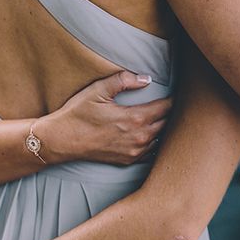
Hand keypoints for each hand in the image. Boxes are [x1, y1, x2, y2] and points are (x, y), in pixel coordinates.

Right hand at [36, 72, 170, 164]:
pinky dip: (154, 141)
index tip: (177, 91)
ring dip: (164, 127)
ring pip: (160, 138)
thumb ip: (124, 81)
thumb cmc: (78, 113)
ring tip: (166, 116)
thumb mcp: (98, 90)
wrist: (61, 141)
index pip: (166, 107)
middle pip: (167, 123)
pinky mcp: (127, 160)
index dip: (173, 98)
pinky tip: (153, 133)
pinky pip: (150, 151)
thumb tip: (146, 78)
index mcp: (135, 118)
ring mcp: (134, 152)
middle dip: (172, 112)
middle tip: (176, 102)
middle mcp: (139, 138)